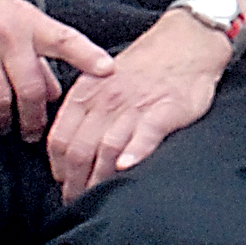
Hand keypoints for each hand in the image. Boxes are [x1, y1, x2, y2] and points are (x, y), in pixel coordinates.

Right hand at [0, 0, 114, 140]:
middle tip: (32, 133)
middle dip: (33, 119)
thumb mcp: (19, 21)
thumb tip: (55, 95)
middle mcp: (7, 33)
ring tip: (3, 125)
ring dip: (2, 120)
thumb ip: (40, 57)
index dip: (88, 56)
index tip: (108, 71)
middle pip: (30, 88)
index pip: (66, 39)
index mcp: (30, 22)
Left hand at [46, 8, 230, 202]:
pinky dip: (135, 152)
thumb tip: (68, 151)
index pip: (60, 139)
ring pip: (108, 148)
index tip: (63, 185)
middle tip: (78, 203)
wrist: (187, 41)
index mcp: (87, 92)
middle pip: (80, 150)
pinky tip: (129, 168)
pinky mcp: (167, 108)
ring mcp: (137, 104)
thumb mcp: (103, 80)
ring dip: (100, 179)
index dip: (57, 169)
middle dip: (75, 183)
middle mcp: (107, 99)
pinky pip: (146, 133)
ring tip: (100, 199)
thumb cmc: (145, 67)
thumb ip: (85, 111)